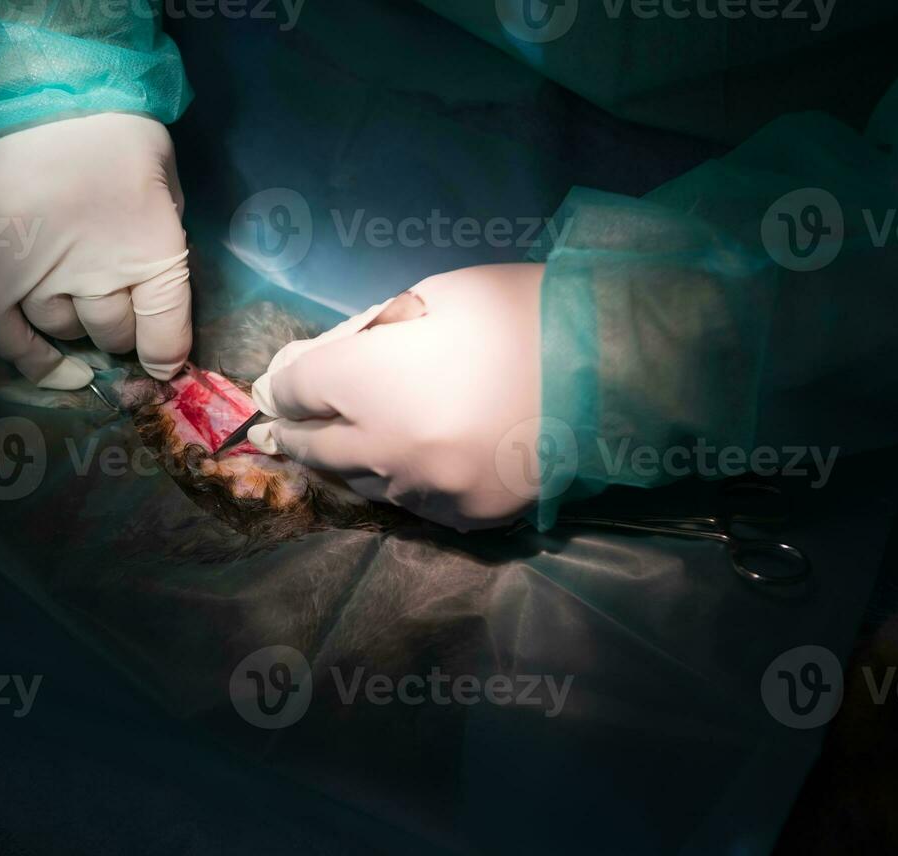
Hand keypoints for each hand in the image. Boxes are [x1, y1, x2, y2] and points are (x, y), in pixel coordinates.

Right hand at [0, 112, 191, 385]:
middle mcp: (100, 279)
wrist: (39, 96)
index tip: (164, 361)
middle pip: (115, 335)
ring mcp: (43, 282)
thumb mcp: (165, 182)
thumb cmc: (116, 134)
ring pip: (67, 331)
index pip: (166, 336)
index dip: (167, 355)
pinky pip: (13, 342)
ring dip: (78, 325)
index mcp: (153, 254)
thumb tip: (162, 290)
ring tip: (77, 298)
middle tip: (116, 306)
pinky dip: (38, 366)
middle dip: (121, 329)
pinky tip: (59, 373)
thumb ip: (163, 236)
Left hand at [248, 264, 545, 529]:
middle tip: (279, 433)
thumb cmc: (526, 311)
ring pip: (364, 482)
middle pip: (318, 449)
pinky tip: (406, 466)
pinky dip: (406, 482)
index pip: (298, 390)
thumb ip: (369, 331)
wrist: (620, 366)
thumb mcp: (437, 296)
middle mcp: (386, 448)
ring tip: (340, 449)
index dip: (284, 386)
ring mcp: (428, 491)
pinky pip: (416, 504)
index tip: (277, 388)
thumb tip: (322, 361)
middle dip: (297, 434)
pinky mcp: (468, 517)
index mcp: (370, 382)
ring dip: (351, 461)